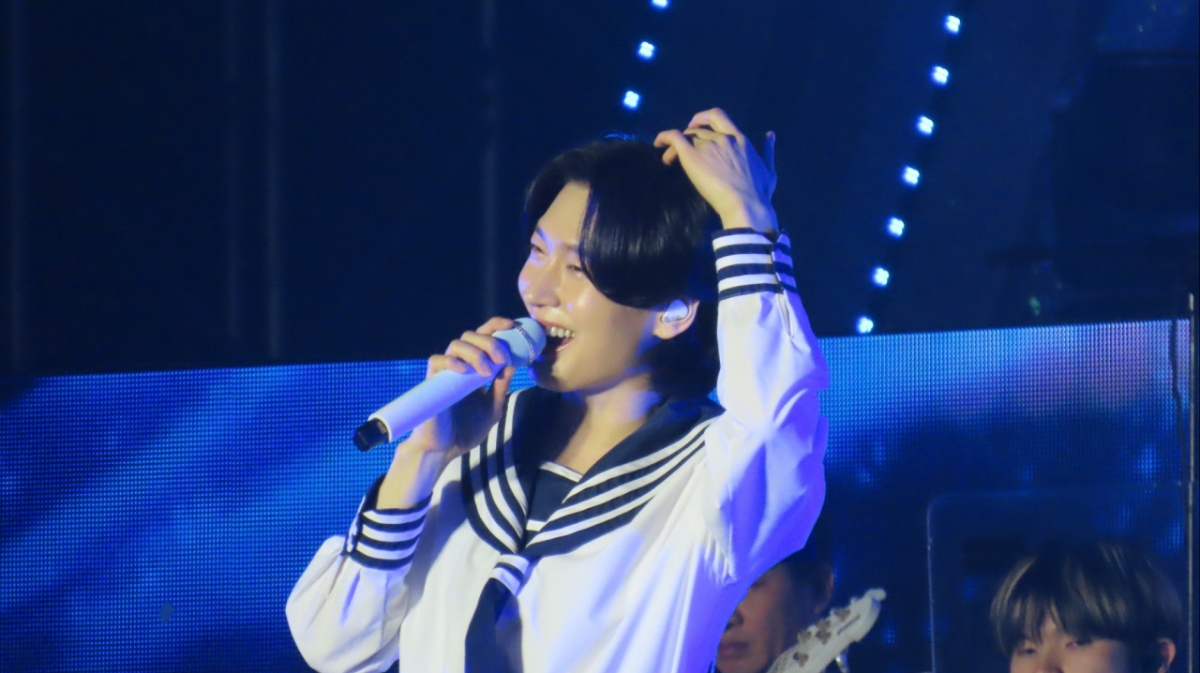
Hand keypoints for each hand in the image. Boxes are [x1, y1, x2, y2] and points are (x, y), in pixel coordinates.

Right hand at [404, 317, 516, 462]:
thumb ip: (501, 388)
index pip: (484, 339)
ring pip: (456, 343)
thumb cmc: (466, 431)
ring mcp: (445, 372)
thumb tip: (512, 364)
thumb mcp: (492, 409)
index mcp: (475, 369)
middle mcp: (460, 366)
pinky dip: (452, 361)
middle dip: (490, 341)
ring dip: (475, 352)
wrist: (443, 450)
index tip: (513, 326)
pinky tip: (464, 371)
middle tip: (501, 357)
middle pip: (472, 335)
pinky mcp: (432, 381)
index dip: (497, 327)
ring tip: (486, 370)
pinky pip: (437, 360)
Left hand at [654, 108, 777, 233]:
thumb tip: (770, 135)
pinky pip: (674, 138)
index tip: (697, 126)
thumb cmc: (759, 192)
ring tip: (670, 160)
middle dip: (688, 139)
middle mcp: (722, 138)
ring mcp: (707, 145)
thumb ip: (768, 151)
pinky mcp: (692, 156)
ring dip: (676, 147)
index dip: (704, 118)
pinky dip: (664, 137)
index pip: (719, 117)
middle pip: (698, 131)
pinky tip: (658, 144)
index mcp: (740, 139)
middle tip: (681, 153)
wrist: (746, 204)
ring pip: (686, 137)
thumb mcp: (769, 169)